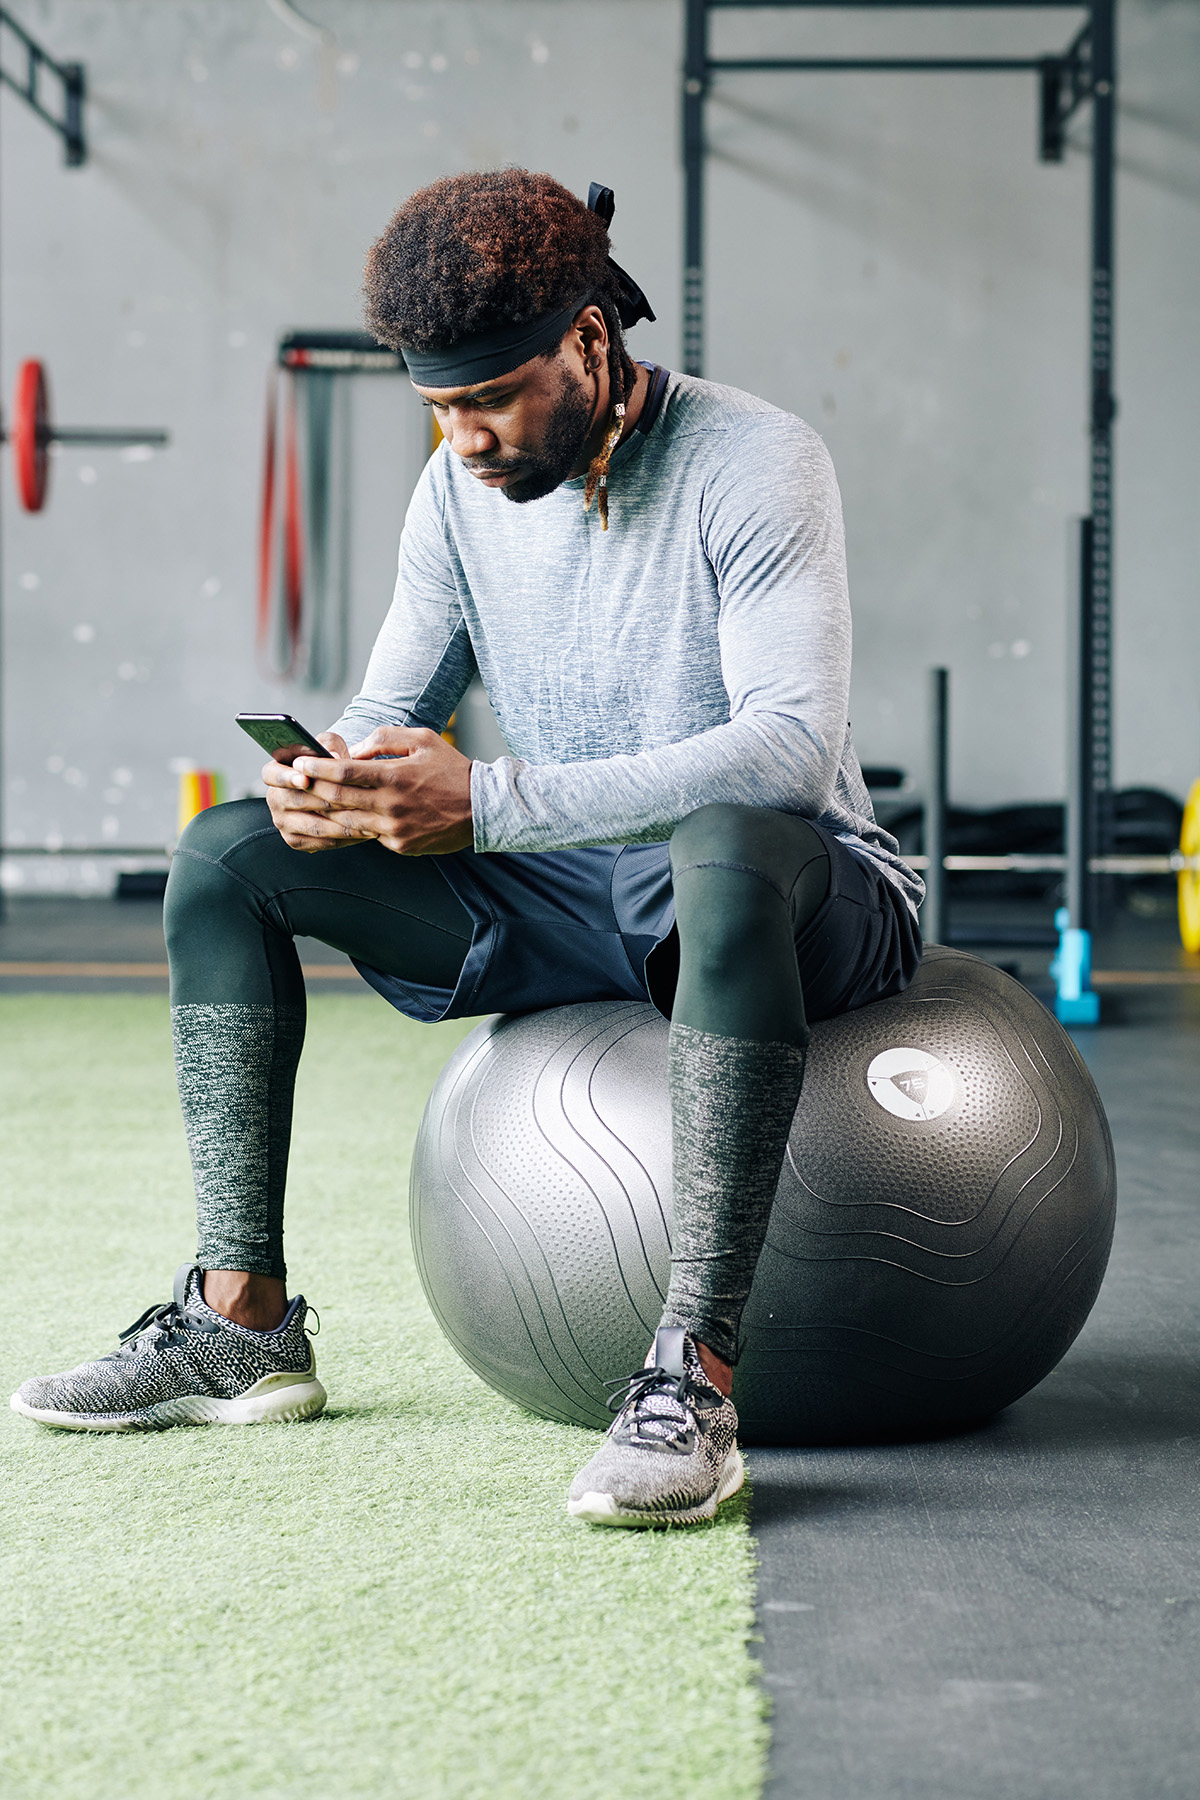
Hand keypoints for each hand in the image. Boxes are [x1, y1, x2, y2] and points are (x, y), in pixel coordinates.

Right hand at [263, 732, 356, 851]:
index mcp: (275, 772)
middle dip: (328, 801)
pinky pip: (321, 842)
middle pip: (297, 801)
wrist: (338, 791)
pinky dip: (344, 838)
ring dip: (342, 823)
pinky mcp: (295, 840)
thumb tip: (333, 756)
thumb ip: (331, 745)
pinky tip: (362, 832)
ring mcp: (283, 821)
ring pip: (314, 825)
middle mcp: (275, 798)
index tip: (305, 780)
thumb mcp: (331, 747)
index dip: (287, 777)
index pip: (271, 774)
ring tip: (366, 818)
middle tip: (355, 800)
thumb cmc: (331, 765)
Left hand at [266, 726, 473, 855]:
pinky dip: (355, 827)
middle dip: (312, 790)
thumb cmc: (452, 769)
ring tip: (310, 803)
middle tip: (294, 782)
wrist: (483, 809)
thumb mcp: (422, 739)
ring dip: (326, 813)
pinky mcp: (400, 846)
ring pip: (348, 823)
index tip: (300, 762)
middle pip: (338, 799)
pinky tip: (343, 818)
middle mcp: (390, 805)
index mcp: (394, 776)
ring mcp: (394, 829)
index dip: (317, 767)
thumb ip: (385, 738)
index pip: (344, 771)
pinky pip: (369, 836)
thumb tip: (355, 749)